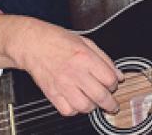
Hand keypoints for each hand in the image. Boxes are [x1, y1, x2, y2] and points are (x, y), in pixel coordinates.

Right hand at [0, 15, 123, 115]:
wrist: (32, 44)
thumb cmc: (57, 40)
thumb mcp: (85, 42)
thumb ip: (105, 59)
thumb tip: (118, 75)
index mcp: (85, 57)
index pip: (109, 79)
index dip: (114, 84)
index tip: (112, 84)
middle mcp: (75, 72)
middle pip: (100, 96)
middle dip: (110, 104)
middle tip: (112, 105)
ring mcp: (63, 84)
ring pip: (85, 107)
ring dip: (92, 107)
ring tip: (92, 101)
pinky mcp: (52, 93)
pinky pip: (68, 111)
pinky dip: (75, 110)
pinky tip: (76, 101)